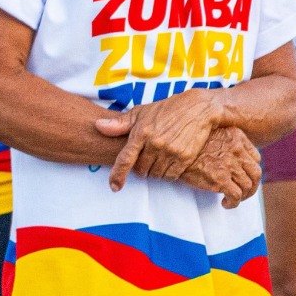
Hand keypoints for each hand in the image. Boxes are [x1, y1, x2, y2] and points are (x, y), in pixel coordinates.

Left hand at [95, 88, 221, 190]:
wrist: (197, 108)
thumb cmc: (165, 110)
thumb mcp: (141, 112)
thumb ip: (119, 124)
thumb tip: (98, 126)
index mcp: (140, 132)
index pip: (125, 159)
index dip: (118, 174)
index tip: (114, 186)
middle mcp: (155, 143)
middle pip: (141, 170)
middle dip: (140, 168)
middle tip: (146, 159)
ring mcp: (170, 151)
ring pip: (156, 175)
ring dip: (154, 172)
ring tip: (158, 159)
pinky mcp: (185, 157)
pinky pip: (171, 176)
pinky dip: (168, 174)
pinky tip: (169, 163)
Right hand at [178, 127, 261, 208]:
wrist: (169, 148)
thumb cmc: (185, 142)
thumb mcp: (208, 133)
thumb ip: (223, 142)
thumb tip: (230, 158)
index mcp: (235, 135)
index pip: (255, 156)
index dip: (250, 169)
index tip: (243, 176)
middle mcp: (236, 149)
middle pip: (256, 172)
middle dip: (252, 185)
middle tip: (243, 192)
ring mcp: (229, 164)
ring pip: (248, 186)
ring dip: (243, 196)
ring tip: (233, 199)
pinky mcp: (220, 179)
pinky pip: (236, 196)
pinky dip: (233, 203)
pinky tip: (225, 204)